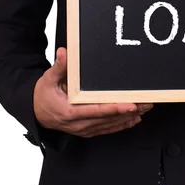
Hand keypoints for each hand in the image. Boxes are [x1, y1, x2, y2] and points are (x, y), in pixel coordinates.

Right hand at [33, 48, 152, 137]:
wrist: (37, 114)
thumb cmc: (44, 96)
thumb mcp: (48, 79)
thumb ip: (59, 67)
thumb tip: (64, 53)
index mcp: (70, 112)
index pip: (96, 111)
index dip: (115, 109)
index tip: (130, 105)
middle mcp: (79, 123)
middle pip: (109, 119)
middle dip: (129, 111)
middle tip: (147, 103)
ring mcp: (84, 129)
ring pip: (111, 125)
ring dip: (129, 117)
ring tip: (145, 108)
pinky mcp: (88, 131)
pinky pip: (108, 129)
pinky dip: (122, 125)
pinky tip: (134, 119)